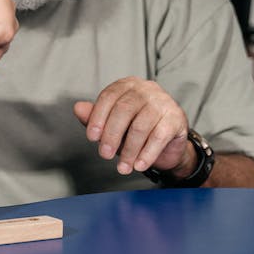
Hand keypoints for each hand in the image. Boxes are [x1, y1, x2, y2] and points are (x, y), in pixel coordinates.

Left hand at [72, 77, 192, 175]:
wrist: (166, 144)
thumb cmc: (135, 129)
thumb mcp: (112, 124)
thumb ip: (94, 116)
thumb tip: (78, 108)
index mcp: (127, 85)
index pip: (108, 97)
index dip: (97, 118)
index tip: (91, 138)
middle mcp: (146, 89)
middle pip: (124, 110)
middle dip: (111, 136)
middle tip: (105, 155)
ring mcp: (164, 102)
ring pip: (140, 126)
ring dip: (129, 151)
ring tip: (123, 167)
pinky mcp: (176, 118)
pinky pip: (159, 137)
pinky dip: (147, 154)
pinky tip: (139, 165)